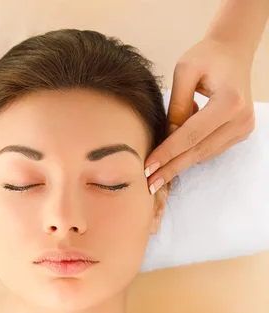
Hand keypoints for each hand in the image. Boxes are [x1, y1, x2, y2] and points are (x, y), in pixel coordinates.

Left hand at [144, 38, 255, 194]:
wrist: (234, 51)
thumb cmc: (206, 56)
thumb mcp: (184, 71)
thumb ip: (176, 106)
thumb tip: (168, 138)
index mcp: (229, 101)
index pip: (190, 135)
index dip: (167, 154)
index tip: (147, 169)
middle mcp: (241, 119)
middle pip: (198, 152)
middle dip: (171, 168)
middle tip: (148, 184)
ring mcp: (244, 128)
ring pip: (203, 154)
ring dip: (180, 157)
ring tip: (163, 152)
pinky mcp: (242, 133)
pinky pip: (210, 150)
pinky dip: (193, 148)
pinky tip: (185, 135)